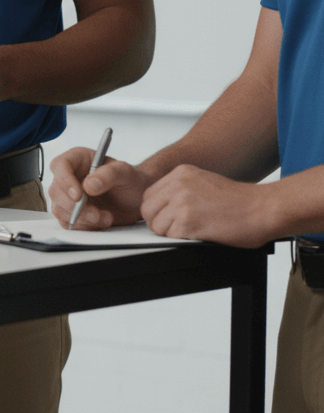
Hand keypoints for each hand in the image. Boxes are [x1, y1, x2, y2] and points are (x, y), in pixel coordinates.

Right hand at [47, 147, 149, 228]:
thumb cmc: (130, 180)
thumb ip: (108, 174)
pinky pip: (66, 223)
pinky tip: (101, 221)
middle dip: (75, 206)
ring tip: (105, 218)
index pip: (60, 165)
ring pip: (59, 209)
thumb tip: (88, 185)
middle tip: (96, 213)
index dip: (64, 181)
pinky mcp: (70, 212)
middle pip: (55, 191)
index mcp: (77, 159)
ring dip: (81, 218)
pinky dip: (84, 226)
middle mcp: (68, 176)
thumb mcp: (124, 172)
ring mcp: (67, 196)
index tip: (78, 196)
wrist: (135, 200)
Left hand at [140, 165, 271, 247]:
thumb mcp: (204, 181)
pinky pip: (170, 236)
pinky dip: (181, 240)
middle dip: (158, 223)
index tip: (166, 217)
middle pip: (147, 210)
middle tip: (175, 228)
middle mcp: (178, 184)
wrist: (264, 208)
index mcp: (181, 173)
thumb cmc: (240, 200)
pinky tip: (198, 234)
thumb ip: (180, 188)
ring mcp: (182, 202)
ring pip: (156, 225)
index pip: (148, 195)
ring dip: (170, 233)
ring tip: (192, 230)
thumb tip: (160, 205)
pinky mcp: (188, 221)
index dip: (156, 210)